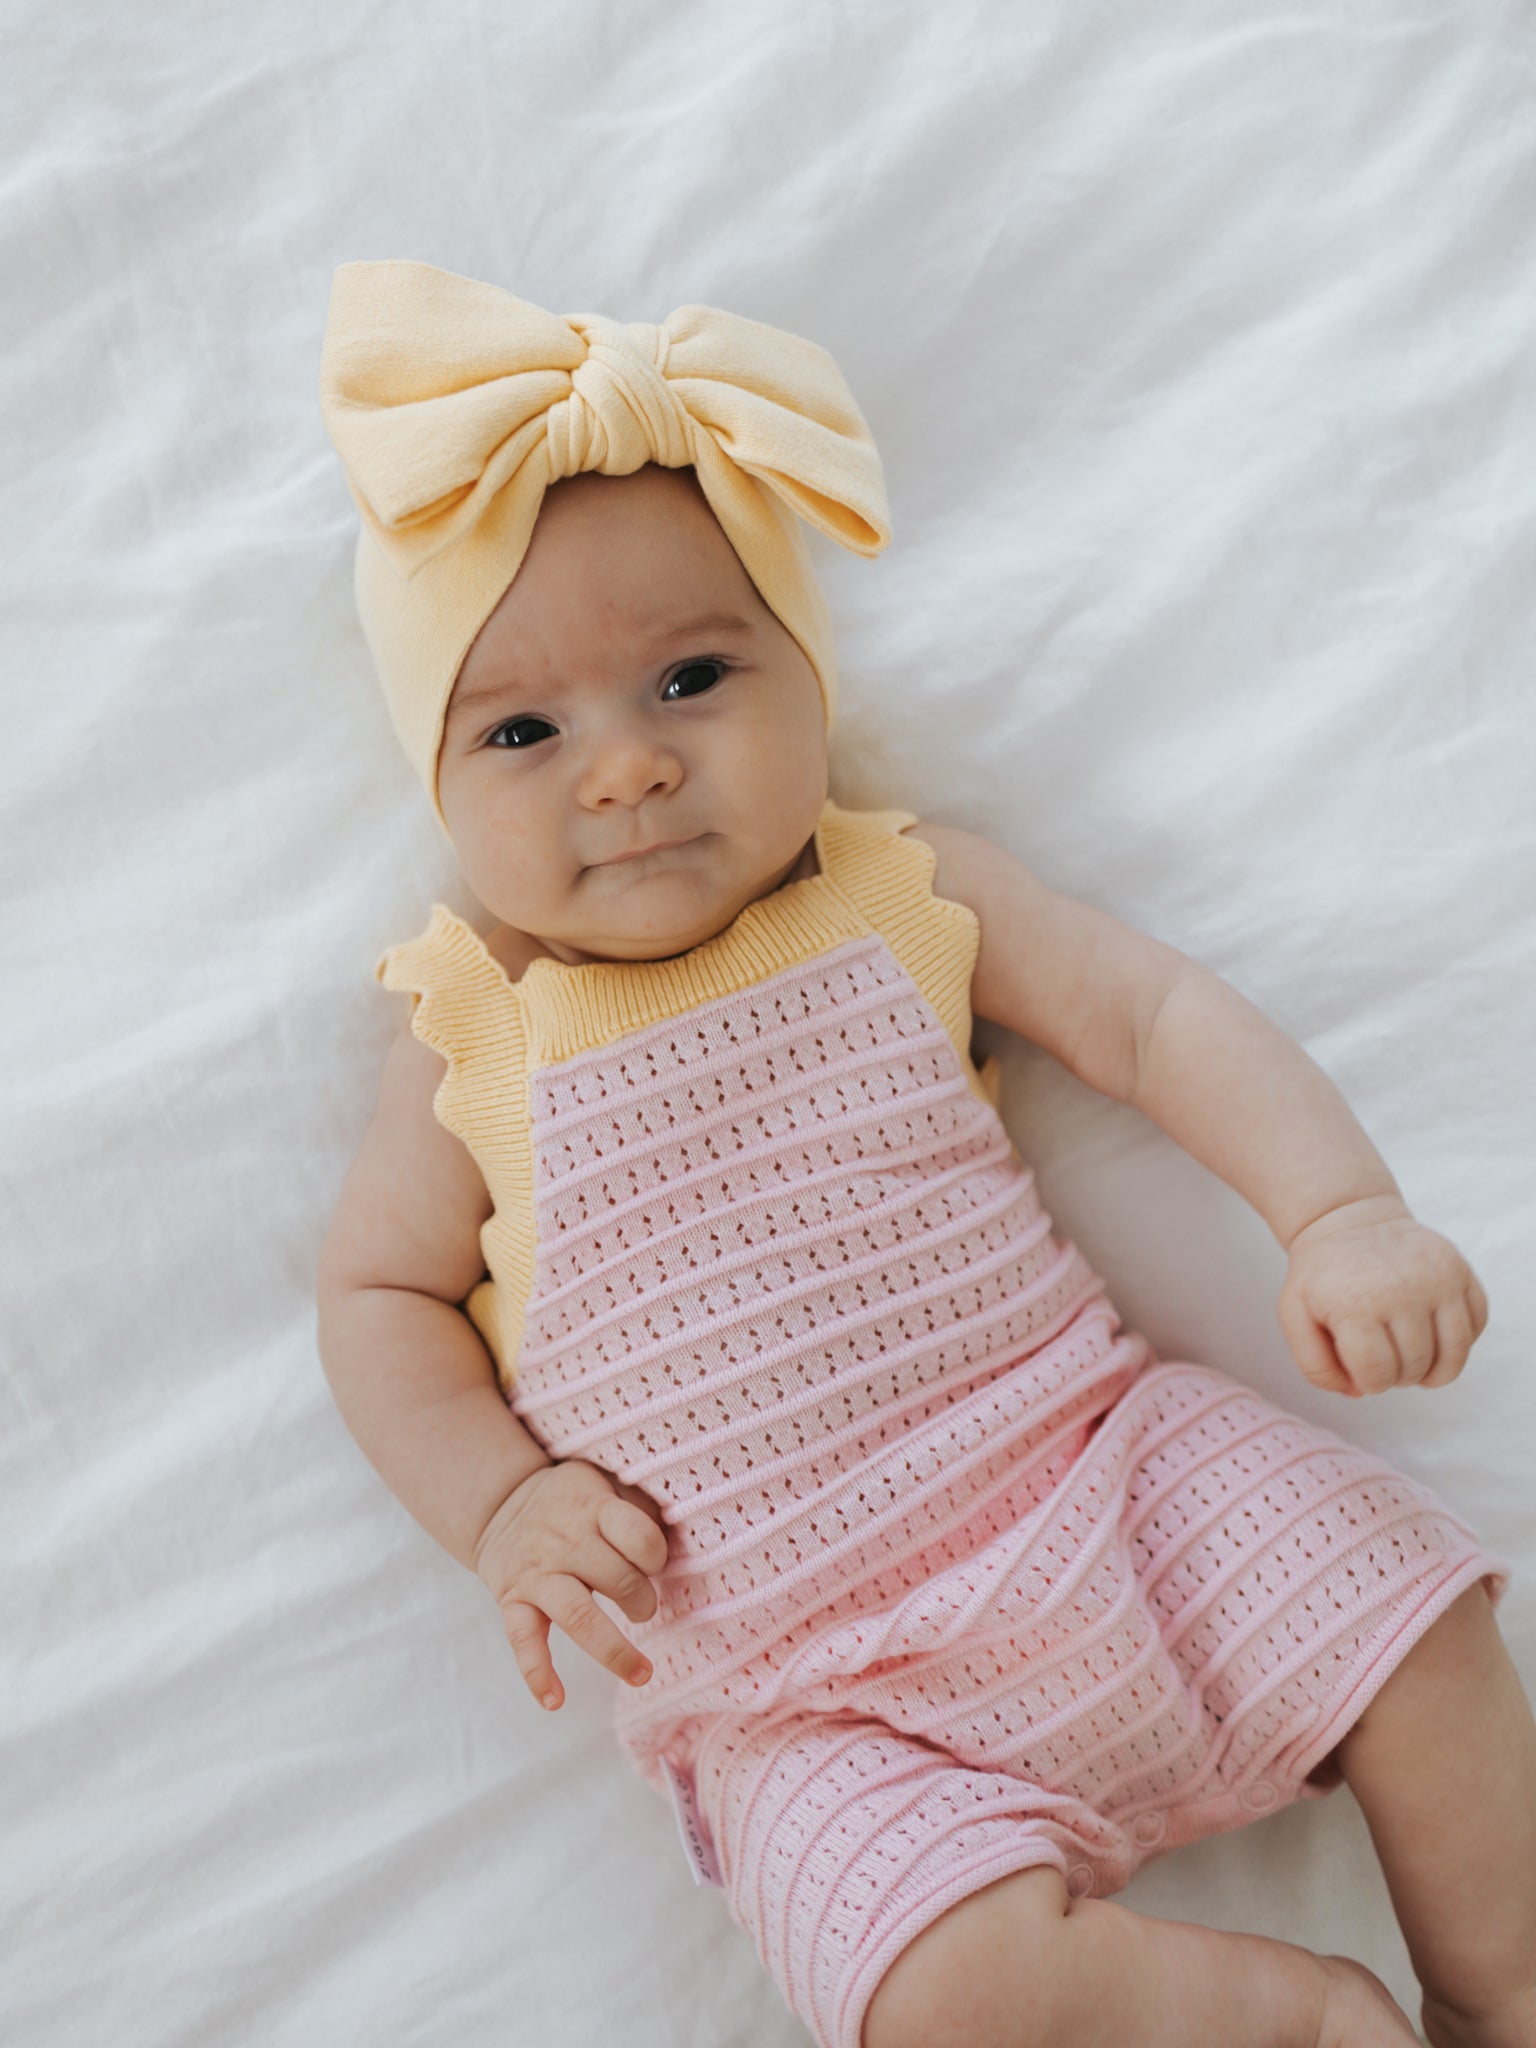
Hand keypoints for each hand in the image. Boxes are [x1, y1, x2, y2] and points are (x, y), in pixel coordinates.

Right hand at [472, 1459, 669, 1711]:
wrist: (500, 1504)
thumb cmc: (573, 1501)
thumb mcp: (605, 1484)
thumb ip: (639, 1507)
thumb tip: (688, 1535)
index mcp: (593, 1508)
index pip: (639, 1536)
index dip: (656, 1556)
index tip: (654, 1564)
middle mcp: (565, 1541)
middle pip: (616, 1579)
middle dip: (642, 1602)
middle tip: (644, 1608)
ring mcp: (537, 1574)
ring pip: (578, 1615)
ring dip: (614, 1650)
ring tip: (641, 1673)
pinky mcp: (512, 1601)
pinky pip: (523, 1641)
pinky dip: (537, 1674)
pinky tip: (555, 1701)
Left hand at [1278, 1194, 1488, 1398]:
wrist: (1348, 1220)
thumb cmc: (1322, 1276)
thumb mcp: (1295, 1316)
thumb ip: (1316, 1366)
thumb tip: (1358, 1393)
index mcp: (1355, 1305)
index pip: (1378, 1375)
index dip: (1370, 1383)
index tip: (1361, 1367)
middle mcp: (1401, 1291)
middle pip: (1415, 1367)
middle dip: (1398, 1375)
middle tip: (1384, 1356)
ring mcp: (1436, 1279)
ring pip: (1454, 1354)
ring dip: (1434, 1368)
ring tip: (1412, 1356)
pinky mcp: (1459, 1270)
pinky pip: (1476, 1325)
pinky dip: (1459, 1341)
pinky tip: (1433, 1332)